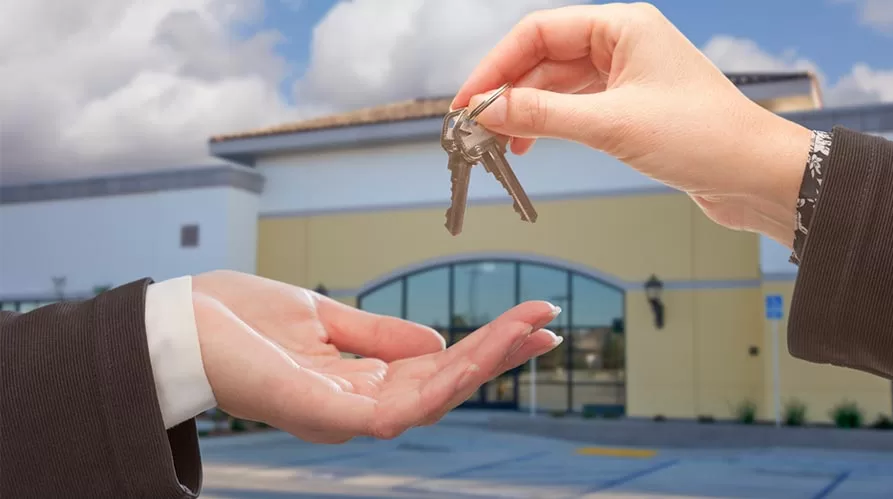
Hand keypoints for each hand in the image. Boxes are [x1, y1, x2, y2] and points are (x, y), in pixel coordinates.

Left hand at [190, 270, 561, 442]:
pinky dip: (443, 382)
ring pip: (432, 399)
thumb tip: (435, 341)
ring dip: (483, 364)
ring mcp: (342, 415)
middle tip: (548, 322)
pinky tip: (475, 355)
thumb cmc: (235, 321)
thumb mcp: (321, 316)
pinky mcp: (325, 415)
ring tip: (527, 330)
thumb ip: (376, 334)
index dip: (483, 348)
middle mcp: (356, 406)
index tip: (530, 319)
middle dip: (498, 355)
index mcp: (357, 381)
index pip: (435, 369)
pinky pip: (398, 408)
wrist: (173, 321)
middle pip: (445, 387)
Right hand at [451, 3, 811, 246]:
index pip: (540, 32)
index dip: (497, 66)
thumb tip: (490, 110)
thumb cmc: (704, 137)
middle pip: (544, 58)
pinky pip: (575, 108)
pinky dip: (549, 125)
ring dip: (525, 112)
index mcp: (623, 27)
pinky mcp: (630, 108)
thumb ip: (544, 116)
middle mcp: (623, 44)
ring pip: (557, 86)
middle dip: (508, 91)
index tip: (469, 99)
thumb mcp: (612, 125)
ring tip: (498, 142)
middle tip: (475, 125)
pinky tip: (529, 144)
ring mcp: (626, 76)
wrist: (754, 175)